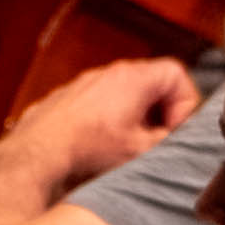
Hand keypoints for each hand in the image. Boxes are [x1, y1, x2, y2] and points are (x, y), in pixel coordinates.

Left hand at [1, 56, 201, 196]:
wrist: (38, 152)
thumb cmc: (89, 148)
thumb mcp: (142, 150)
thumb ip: (169, 141)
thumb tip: (176, 141)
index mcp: (133, 78)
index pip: (177, 74)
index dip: (185, 103)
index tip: (176, 129)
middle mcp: (109, 73)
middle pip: (152, 82)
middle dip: (162, 112)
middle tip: (158, 139)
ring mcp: (86, 83)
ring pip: (126, 93)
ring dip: (136, 117)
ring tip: (130, 146)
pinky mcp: (69, 97)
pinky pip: (101, 102)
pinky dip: (110, 119)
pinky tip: (102, 145)